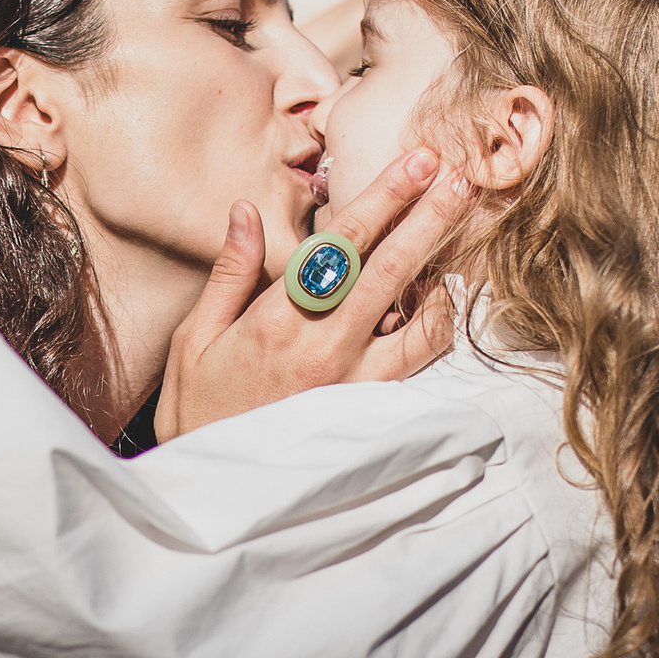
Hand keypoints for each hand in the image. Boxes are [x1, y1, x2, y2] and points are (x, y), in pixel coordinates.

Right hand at [154, 147, 468, 440]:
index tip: (417, 163)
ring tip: (456, 238)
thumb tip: (247, 210)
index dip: (384, 200)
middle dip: (429, 218)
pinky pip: (417, 363)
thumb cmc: (199, 411)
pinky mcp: (370, 412)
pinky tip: (437, 303)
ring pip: (418, 321)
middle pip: (390, 271)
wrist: (213, 495)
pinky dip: (434, 327)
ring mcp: (352, 384)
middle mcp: (322, 349)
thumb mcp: (196, 340)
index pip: (341, 246)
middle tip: (462, 178)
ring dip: (442, 274)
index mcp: (275, 321)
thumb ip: (230, 273)